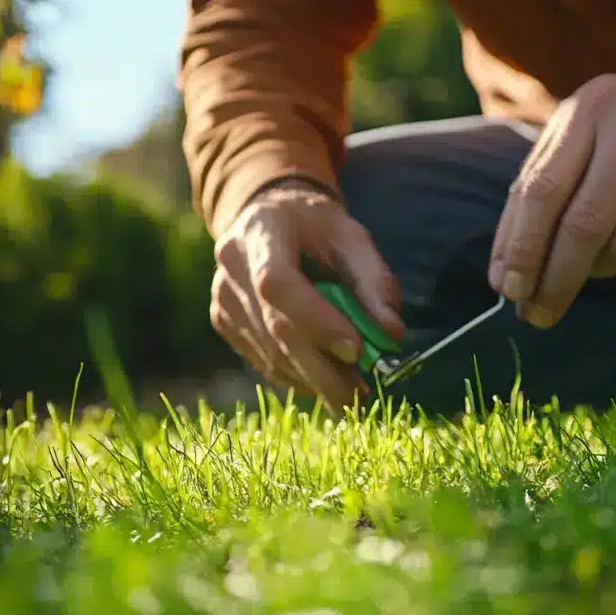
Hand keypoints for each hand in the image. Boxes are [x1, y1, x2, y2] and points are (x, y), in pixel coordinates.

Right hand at [209, 179, 405, 412]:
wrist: (268, 217)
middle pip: (275, 330)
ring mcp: (223, 298)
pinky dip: (297, 377)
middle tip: (360, 397)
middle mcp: (232, 267)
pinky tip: (325, 381)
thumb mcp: (352, 237)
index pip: (278, 284)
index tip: (356, 351)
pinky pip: (264, 361)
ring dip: (314, 380)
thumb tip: (392, 335)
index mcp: (261, 232)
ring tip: (352, 392)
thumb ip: (375, 282)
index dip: (316, 321)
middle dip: (322, 369)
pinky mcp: (225, 322)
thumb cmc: (316, 227)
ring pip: (269, 354)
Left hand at [489, 74, 615, 327]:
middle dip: (555, 280)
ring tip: (600, 261)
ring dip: (602, 270)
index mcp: (588, 108)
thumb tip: (505, 275)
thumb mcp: (583, 141)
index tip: (509, 291)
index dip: (522, 247)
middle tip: (539, 316)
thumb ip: (541, 195)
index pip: (543, 190)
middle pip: (584, 224)